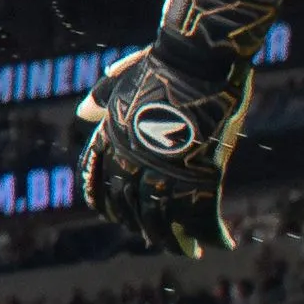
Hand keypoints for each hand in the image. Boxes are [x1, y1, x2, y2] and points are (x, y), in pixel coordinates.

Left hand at [77, 0, 283, 257]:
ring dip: (175, 238)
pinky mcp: (201, 170)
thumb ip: (103, 98)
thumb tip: (81, 114)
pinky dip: (212, 233)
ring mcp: (165, 166)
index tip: (110, 215)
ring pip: (164, 217)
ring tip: (187, 249)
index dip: (103, 200)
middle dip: (142, 225)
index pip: (96, 178)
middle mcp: (132, 156)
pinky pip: (203, 212)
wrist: (198, 53)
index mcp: (112, 136)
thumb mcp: (126, 77)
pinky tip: (221, 243)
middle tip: (155, 238)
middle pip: (130, 204)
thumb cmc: (166, 61)